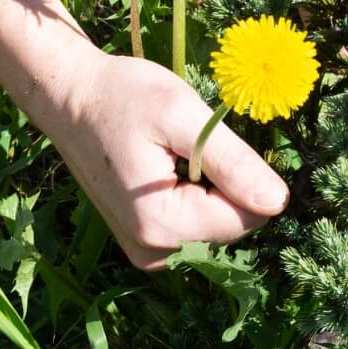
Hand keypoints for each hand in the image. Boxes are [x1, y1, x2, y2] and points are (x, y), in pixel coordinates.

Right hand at [36, 42, 289, 269]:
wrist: (68, 98)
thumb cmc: (121, 96)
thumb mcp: (181, 115)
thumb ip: (232, 162)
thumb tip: (278, 202)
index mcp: (162, 225)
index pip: (246, 217)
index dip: (244, 176)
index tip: (210, 140)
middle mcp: (154, 252)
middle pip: (232, 226)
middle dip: (226, 184)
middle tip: (187, 144)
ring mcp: (148, 252)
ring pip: (216, 227)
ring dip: (211, 190)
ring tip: (173, 154)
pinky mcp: (145, 243)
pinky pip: (195, 227)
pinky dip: (194, 197)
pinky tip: (167, 168)